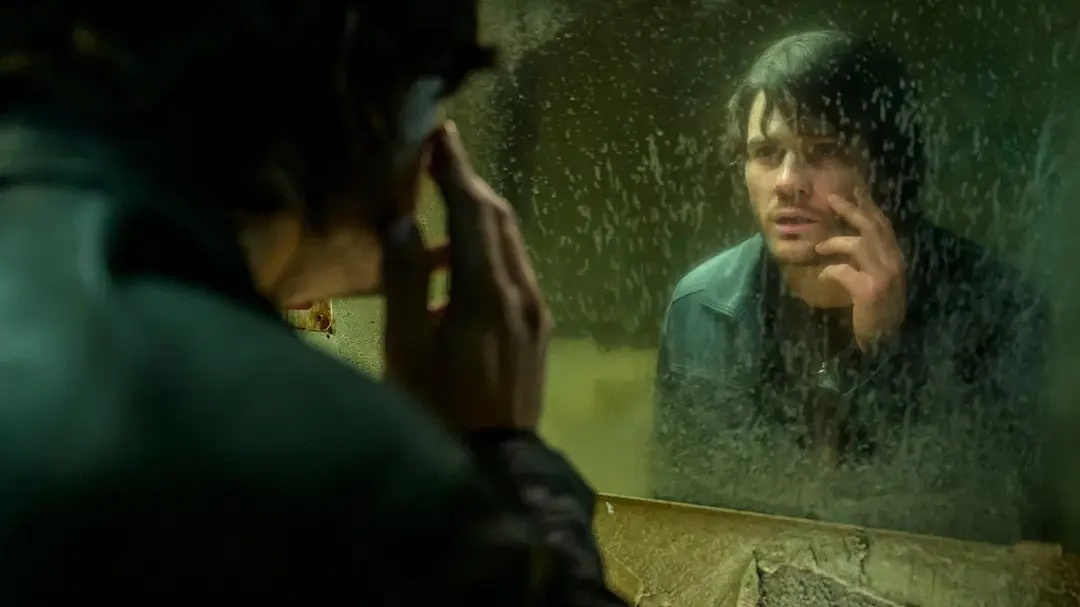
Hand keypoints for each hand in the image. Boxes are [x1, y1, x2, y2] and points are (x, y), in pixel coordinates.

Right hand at [379, 122, 551, 432]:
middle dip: (470, 184)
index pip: (472, 213)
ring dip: (479, 216)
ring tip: (439, 209)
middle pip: (499, 219)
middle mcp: (521, 292)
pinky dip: (488, 249)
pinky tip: (457, 268)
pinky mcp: (538, 326)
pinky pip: (515, 269)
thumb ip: (405, 280)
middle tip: (439, 159)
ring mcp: (536, 310)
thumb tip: (403, 220)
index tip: (439, 134)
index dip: (454, 170)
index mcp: (484, 294)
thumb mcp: (406, 349)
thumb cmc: (436, 409)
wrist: (495, 463)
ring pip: (511, 242)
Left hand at [815, 189, 905, 352]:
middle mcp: (894, 263)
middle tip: (832, 198)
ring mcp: (883, 276)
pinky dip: (831, 271)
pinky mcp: (869, 290)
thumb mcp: (879, 280)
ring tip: (819, 247)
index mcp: (897, 258)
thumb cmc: (879, 311)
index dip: (869, 206)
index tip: (856, 190)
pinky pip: (844, 271)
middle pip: (872, 227)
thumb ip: (871, 260)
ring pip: (858, 244)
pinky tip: (823, 275)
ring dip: (835, 242)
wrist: (886, 341)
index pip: (884, 225)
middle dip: (851, 210)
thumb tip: (852, 239)